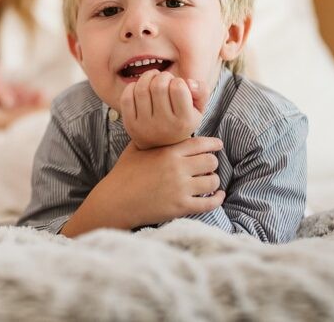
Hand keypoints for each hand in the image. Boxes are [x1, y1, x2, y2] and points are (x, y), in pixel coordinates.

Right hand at [62, 136, 224, 235]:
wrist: (115, 200)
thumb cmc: (123, 174)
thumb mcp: (135, 149)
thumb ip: (150, 138)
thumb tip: (158, 127)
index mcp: (168, 152)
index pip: (199, 143)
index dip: (212, 143)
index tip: (218, 145)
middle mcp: (177, 168)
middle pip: (210, 161)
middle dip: (211, 162)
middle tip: (208, 166)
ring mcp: (180, 188)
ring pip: (212, 181)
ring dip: (213, 181)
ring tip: (209, 181)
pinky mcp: (181, 207)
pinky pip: (209, 203)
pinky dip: (217, 199)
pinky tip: (217, 197)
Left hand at [120, 70, 203, 149]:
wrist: (159, 146)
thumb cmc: (180, 121)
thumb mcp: (198, 109)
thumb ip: (202, 92)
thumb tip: (189, 82)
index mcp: (184, 121)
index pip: (178, 87)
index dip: (177, 80)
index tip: (177, 86)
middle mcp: (165, 126)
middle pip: (158, 85)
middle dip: (161, 76)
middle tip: (164, 80)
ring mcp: (145, 126)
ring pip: (141, 89)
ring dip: (147, 77)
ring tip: (153, 79)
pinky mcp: (130, 125)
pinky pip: (127, 97)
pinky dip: (132, 87)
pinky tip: (140, 88)